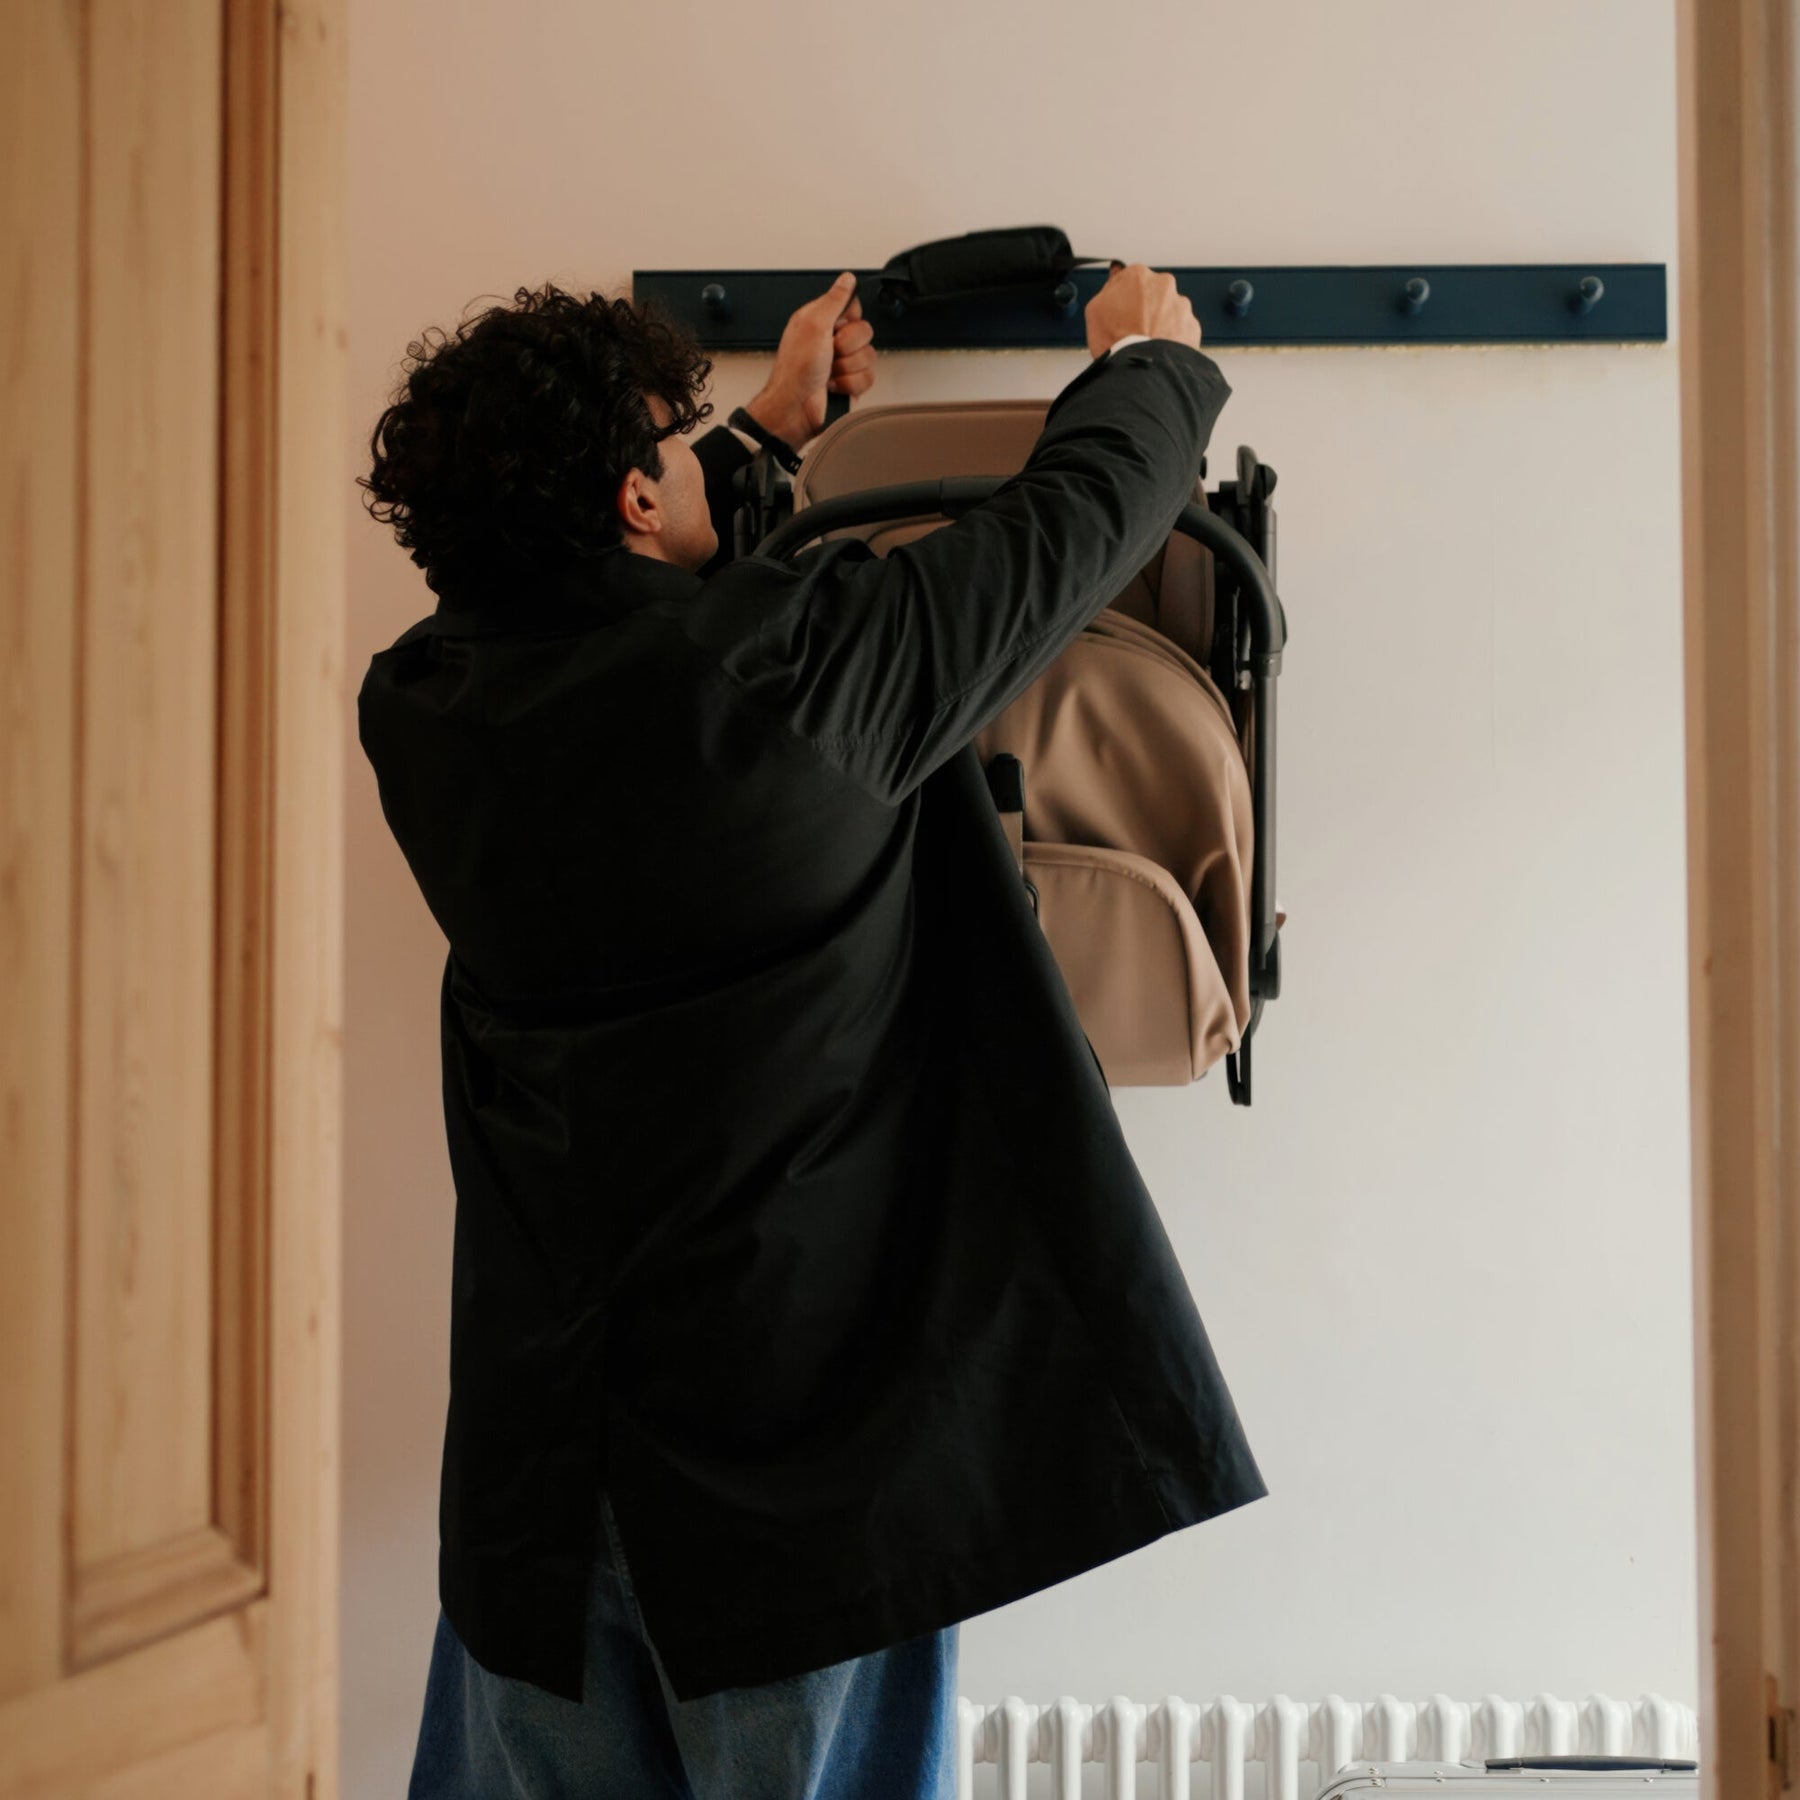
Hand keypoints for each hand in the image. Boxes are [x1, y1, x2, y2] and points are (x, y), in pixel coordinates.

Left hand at [744, 272, 876, 448]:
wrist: (795, 408)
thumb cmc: (795, 370)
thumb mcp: (813, 325)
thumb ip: (834, 300)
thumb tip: (847, 279)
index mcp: (821, 321)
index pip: (853, 307)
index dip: (848, 319)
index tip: (835, 327)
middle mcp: (832, 340)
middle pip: (865, 332)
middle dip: (848, 346)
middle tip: (829, 353)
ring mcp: (842, 362)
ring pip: (869, 356)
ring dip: (847, 368)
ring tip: (828, 373)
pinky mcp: (850, 383)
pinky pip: (868, 377)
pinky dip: (850, 384)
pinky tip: (834, 386)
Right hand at [1084, 261, 1201, 358]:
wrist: (1140, 369)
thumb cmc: (1117, 340)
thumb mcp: (1094, 310)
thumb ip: (1107, 290)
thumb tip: (1114, 282)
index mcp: (1138, 276)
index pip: (1131, 280)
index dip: (1124, 298)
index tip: (1120, 311)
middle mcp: (1163, 285)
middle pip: (1153, 293)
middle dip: (1145, 308)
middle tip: (1133, 329)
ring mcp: (1181, 305)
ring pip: (1169, 311)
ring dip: (1160, 322)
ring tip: (1146, 343)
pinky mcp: (1191, 326)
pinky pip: (1181, 329)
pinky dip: (1173, 338)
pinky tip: (1159, 349)